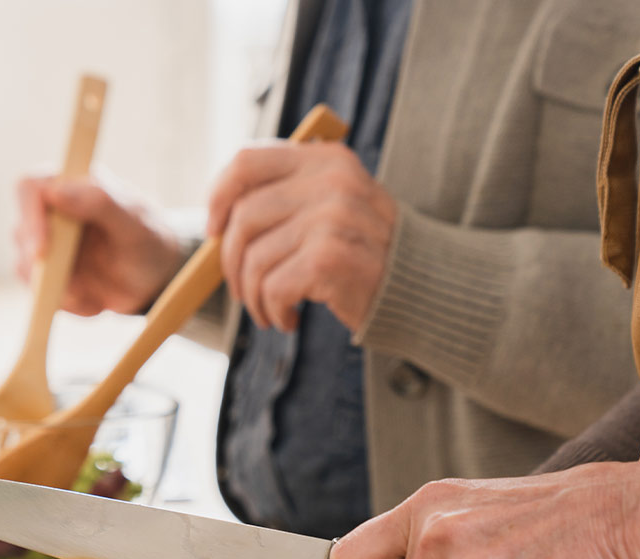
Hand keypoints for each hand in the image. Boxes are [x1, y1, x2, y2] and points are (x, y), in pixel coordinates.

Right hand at [14, 175, 182, 315]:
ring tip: (96, 300)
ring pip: (25, 268)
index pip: (30, 188)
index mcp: (72, 185)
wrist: (156, 277)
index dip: (30, 217)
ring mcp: (46, 243)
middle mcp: (52, 212)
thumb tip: (56, 191)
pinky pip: (40, 293)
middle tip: (79, 291)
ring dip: (60, 290)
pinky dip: (67, 304)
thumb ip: (100, 202)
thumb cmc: (149, 240)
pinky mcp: (48, 273)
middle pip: (23, 234)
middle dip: (47, 267)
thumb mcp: (135, 223)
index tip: (43, 251)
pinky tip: (95, 304)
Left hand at [206, 141, 396, 332]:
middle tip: (244, 290)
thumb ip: (286, 197)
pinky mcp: (330, 258)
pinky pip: (272, 287)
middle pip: (242, 218)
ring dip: (253, 296)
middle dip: (231, 263)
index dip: (218, 197)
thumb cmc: (366, 253)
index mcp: (325, 159)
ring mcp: (332, 218)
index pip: (247, 161)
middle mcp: (330, 181)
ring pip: (253, 259)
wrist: (425, 289)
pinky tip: (289, 319)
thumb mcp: (333, 206)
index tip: (214, 231)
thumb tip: (217, 220)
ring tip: (271, 309)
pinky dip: (273, 311)